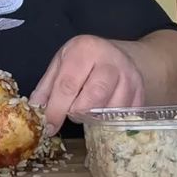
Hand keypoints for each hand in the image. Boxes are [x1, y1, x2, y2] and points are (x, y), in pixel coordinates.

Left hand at [29, 35, 144, 135]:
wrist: (119, 55)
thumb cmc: (84, 60)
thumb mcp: (60, 64)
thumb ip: (46, 87)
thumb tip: (35, 111)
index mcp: (84, 50)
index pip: (68, 85)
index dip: (56, 110)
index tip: (49, 126)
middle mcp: (110, 62)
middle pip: (93, 98)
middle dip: (77, 113)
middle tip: (71, 114)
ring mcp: (129, 77)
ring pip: (110, 111)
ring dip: (94, 118)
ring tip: (87, 109)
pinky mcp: (141, 93)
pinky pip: (125, 117)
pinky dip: (111, 122)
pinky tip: (103, 114)